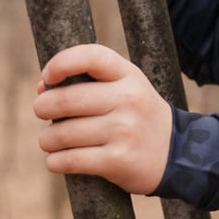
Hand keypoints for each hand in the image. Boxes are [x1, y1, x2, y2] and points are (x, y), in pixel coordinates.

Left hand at [34, 44, 172, 194]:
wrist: (177, 154)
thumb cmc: (136, 116)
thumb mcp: (123, 88)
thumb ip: (86, 82)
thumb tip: (41, 89)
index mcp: (129, 76)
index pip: (90, 56)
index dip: (60, 63)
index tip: (47, 77)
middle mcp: (128, 100)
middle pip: (65, 100)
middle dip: (43, 107)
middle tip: (42, 112)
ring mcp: (124, 131)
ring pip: (61, 134)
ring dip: (47, 139)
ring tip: (51, 141)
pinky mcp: (118, 160)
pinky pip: (69, 160)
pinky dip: (55, 162)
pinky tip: (58, 160)